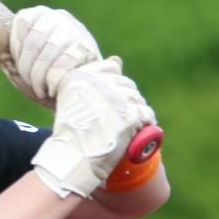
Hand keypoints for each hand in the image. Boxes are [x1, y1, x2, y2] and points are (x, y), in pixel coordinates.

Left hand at [0, 6, 101, 108]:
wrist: (71, 100)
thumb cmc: (40, 78)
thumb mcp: (14, 65)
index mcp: (38, 16)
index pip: (21, 21)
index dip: (17, 48)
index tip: (20, 63)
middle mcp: (59, 17)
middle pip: (33, 40)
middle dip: (27, 67)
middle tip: (31, 82)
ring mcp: (76, 31)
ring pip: (49, 51)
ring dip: (40, 77)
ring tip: (42, 87)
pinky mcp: (88, 48)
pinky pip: (64, 64)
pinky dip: (53, 81)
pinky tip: (55, 87)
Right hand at [32, 57, 156, 197]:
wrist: (72, 158)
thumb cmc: (72, 131)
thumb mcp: (75, 99)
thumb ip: (96, 77)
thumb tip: (118, 60)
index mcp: (80, 76)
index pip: (110, 68)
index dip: (111, 86)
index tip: (104, 103)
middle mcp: (97, 82)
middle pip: (125, 84)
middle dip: (124, 100)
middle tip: (113, 119)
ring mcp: (114, 98)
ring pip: (137, 98)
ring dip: (134, 112)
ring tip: (123, 127)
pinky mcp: (129, 115)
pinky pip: (146, 113)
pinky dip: (144, 123)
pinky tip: (135, 131)